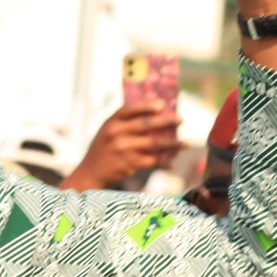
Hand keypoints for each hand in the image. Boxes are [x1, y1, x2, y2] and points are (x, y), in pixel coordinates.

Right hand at [61, 101, 183, 190]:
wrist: (91, 172)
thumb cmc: (104, 148)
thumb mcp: (108, 130)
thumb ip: (125, 122)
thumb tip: (156, 114)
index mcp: (111, 122)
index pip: (130, 109)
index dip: (146, 105)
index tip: (162, 104)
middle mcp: (116, 133)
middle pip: (146, 125)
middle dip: (167, 122)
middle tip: (181, 120)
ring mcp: (123, 149)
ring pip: (154, 144)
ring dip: (172, 144)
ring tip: (185, 144)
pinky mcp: (129, 164)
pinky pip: (152, 161)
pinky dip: (164, 162)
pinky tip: (171, 163)